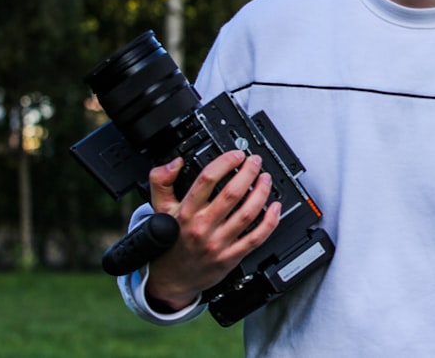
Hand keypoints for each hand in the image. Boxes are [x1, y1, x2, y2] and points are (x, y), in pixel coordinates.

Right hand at [143, 150, 281, 310]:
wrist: (170, 281)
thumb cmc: (169, 243)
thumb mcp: (159, 209)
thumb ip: (161, 181)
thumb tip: (175, 162)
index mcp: (186, 212)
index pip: (207, 180)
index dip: (225, 163)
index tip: (236, 154)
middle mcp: (202, 227)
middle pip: (232, 194)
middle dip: (248, 173)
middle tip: (256, 162)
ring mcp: (218, 243)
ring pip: (247, 214)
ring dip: (261, 193)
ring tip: (266, 179)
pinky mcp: (230, 257)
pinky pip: (255, 238)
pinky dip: (270, 222)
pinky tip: (275, 207)